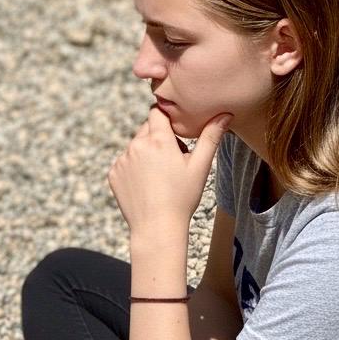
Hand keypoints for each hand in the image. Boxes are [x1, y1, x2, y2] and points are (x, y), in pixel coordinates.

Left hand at [108, 107, 230, 233]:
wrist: (156, 227)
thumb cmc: (182, 197)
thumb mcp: (200, 166)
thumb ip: (211, 137)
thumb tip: (225, 114)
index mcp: (158, 140)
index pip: (157, 111)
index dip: (167, 116)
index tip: (175, 127)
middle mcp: (136, 145)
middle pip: (147, 129)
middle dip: (159, 137)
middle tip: (174, 158)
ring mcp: (122, 160)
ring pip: (135, 146)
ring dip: (146, 152)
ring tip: (161, 175)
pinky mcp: (113, 173)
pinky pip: (125, 162)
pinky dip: (134, 167)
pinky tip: (147, 184)